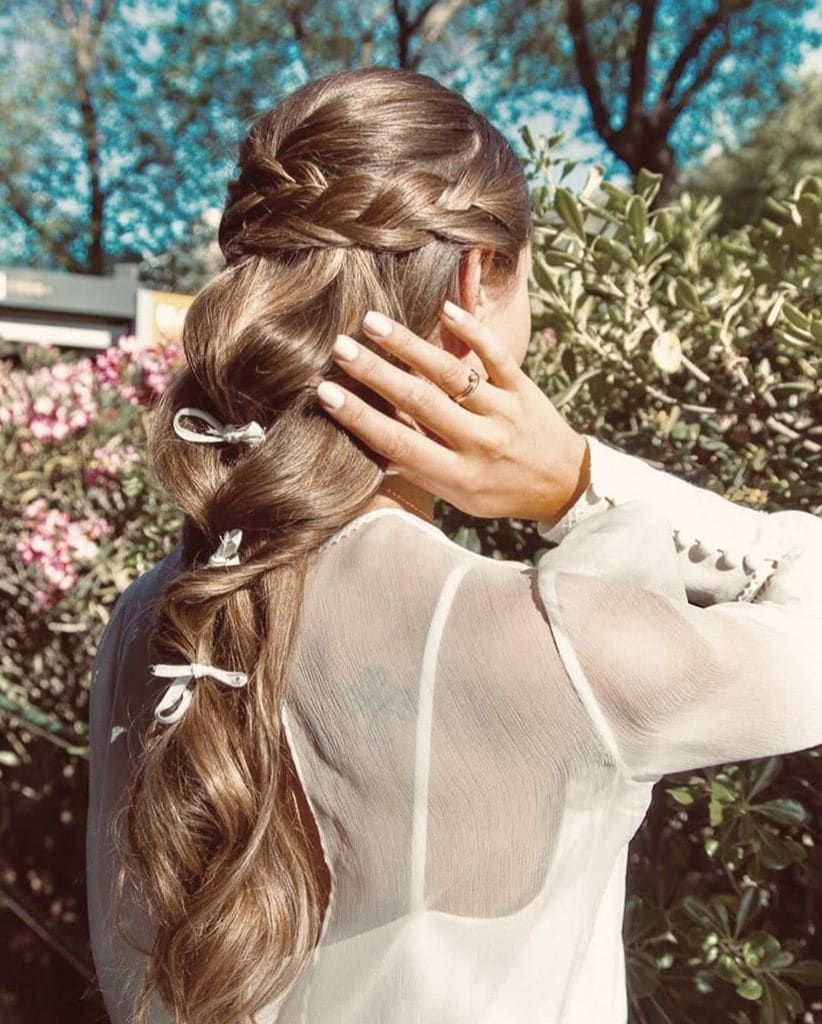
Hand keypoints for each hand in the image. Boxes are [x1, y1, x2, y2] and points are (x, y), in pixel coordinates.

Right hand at [316, 303, 589, 525]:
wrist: (563, 483)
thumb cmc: (499, 491)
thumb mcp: (459, 497)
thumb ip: (420, 471)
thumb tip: (371, 448)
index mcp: (458, 475)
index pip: (399, 443)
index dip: (361, 418)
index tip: (325, 394)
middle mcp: (480, 442)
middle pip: (420, 402)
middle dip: (376, 374)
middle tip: (340, 349)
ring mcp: (504, 411)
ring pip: (453, 373)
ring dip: (411, 346)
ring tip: (373, 323)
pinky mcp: (523, 388)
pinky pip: (496, 355)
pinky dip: (473, 330)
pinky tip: (445, 308)